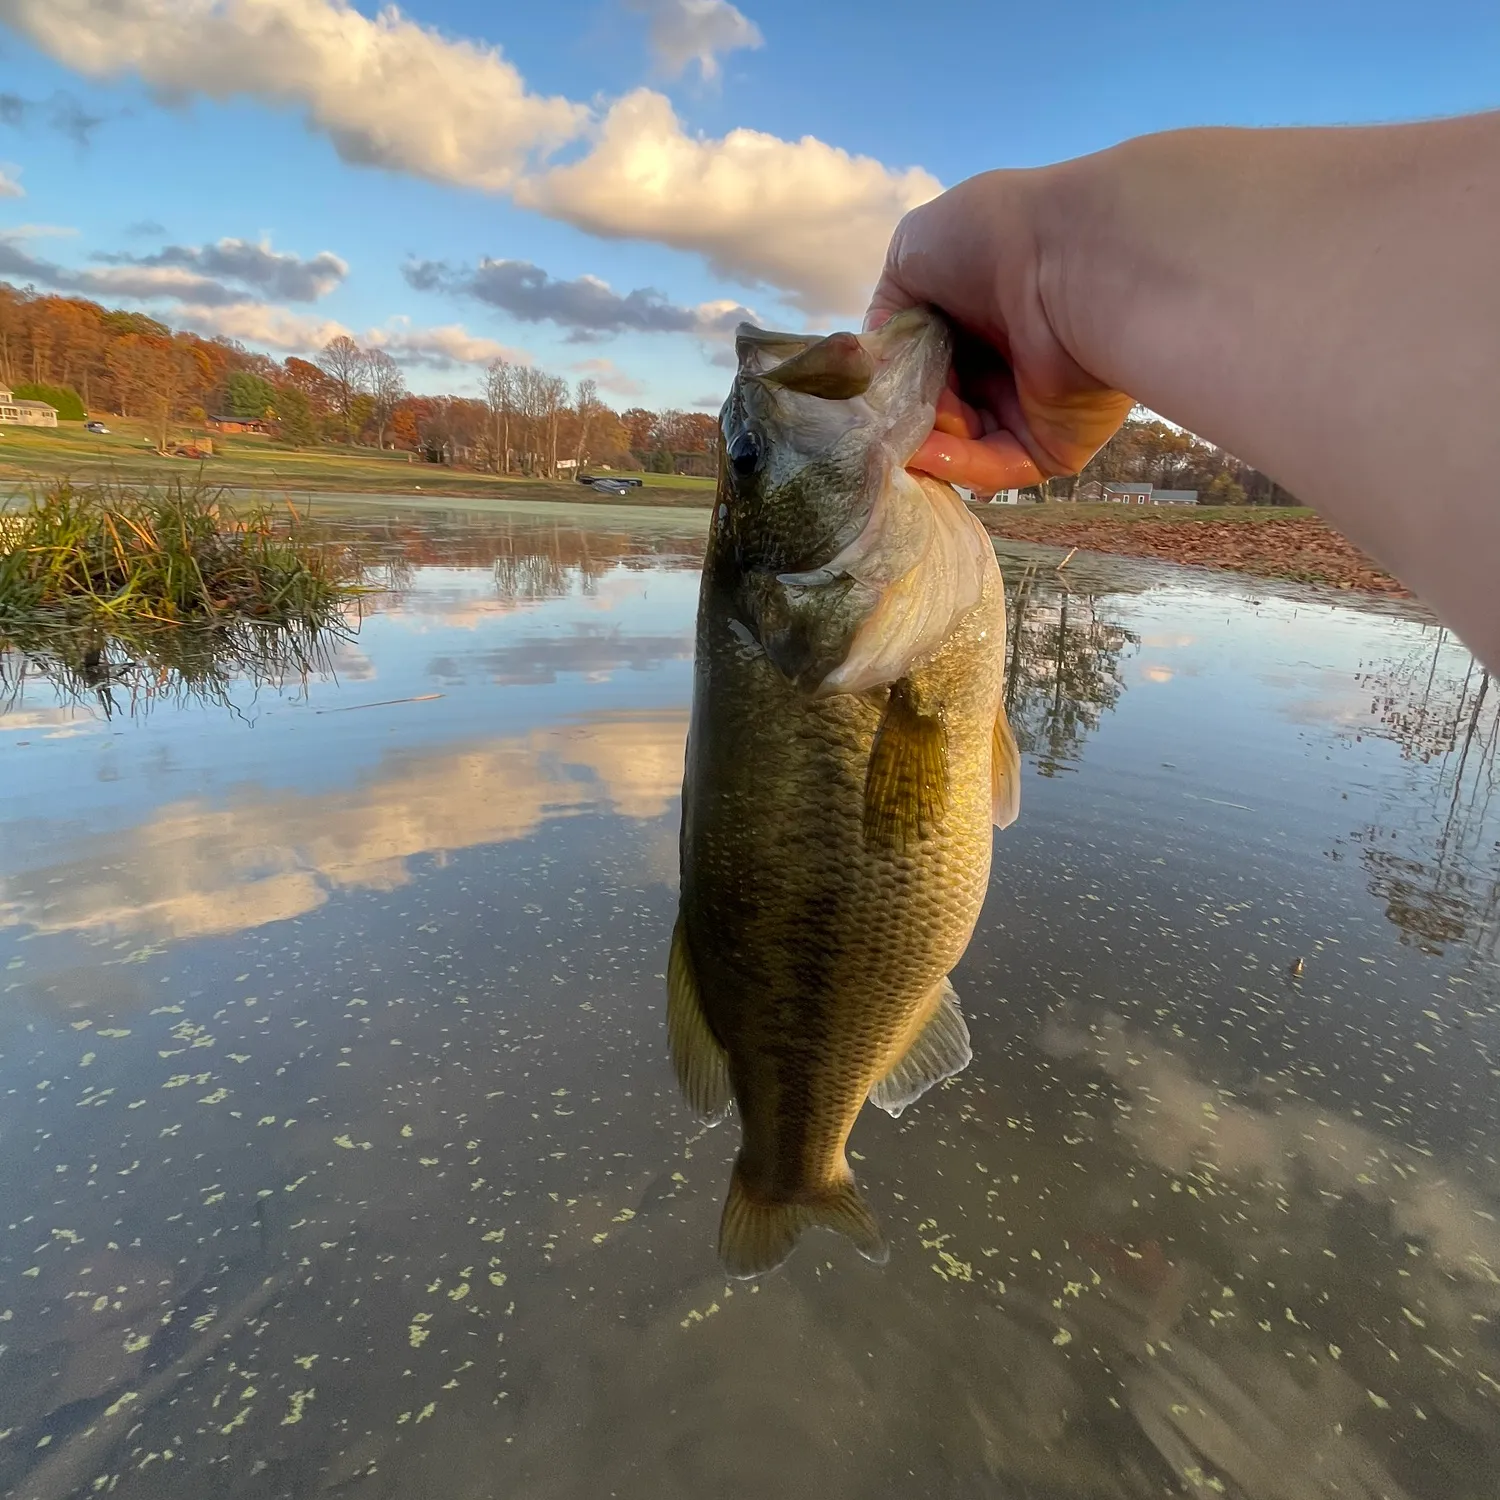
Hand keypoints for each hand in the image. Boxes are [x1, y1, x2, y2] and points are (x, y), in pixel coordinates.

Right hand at [865, 168, 1134, 492]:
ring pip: (959, 445)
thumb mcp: (912, 253)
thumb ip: (888, 311)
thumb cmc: (992, 240)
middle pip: (936, 409)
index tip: (867, 390)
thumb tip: (877, 366)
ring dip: (925, 442)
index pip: (922, 363)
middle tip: (885, 415)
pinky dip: (956, 463)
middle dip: (905, 415)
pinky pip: (996, 467)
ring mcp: (1029, 406)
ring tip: (908, 429)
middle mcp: (1005, 360)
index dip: (892, 379)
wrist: (1068, 261)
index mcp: (977, 315)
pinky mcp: (1053, 444)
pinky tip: (928, 450)